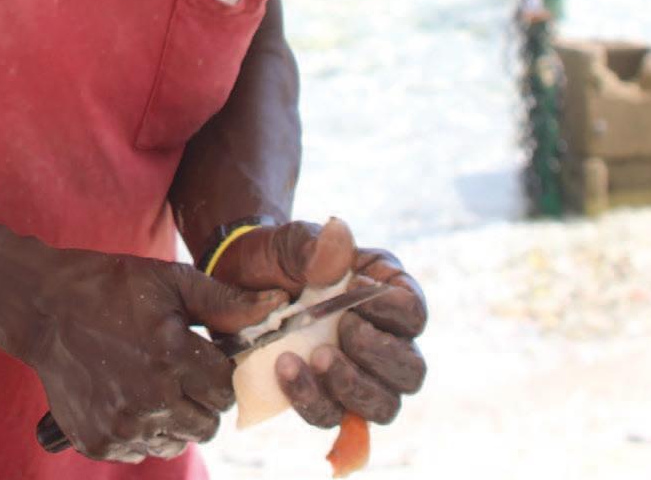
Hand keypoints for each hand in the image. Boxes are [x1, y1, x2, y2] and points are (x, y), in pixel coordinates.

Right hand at [26, 250, 287, 461]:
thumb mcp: (168, 281)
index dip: (214, 369)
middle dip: (200, 398)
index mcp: (171, 356)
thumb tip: (277, 305)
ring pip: (178, 442)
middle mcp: (150, 399)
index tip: (194, 353)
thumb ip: (224, 301)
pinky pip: (141, 450)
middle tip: (174, 370)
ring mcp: (122, 426)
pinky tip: (124, 396)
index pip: (225, 388)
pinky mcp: (98, 442)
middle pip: (208, 424)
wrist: (42, 309)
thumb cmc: (109, 287)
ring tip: (149, 382)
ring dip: (172, 418)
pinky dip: (140, 430)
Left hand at [210, 217, 427, 427]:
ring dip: (351, 386)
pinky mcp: (326, 397)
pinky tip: (286, 371)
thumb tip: (338, 232)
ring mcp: (357, 375)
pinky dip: (312, 400)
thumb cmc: (276, 257)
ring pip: (381, 405)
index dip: (392, 309)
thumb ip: (315, 244)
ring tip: (315, 358)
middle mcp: (383, 340)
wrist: (236, 283)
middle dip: (379, 355)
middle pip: (410, 370)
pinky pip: (332, 417)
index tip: (356, 288)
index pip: (414, 313)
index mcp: (386, 294)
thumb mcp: (290, 242)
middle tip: (344, 330)